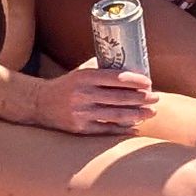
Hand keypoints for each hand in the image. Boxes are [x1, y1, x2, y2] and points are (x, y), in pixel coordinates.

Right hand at [30, 62, 155, 136]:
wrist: (39, 103)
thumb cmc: (67, 85)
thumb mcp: (81, 72)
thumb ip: (102, 68)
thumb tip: (130, 65)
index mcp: (85, 77)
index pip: (115, 78)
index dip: (135, 81)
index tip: (148, 82)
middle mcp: (83, 95)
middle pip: (118, 98)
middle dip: (141, 98)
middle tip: (156, 98)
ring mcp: (81, 113)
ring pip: (115, 115)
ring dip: (136, 114)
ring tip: (151, 112)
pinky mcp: (79, 128)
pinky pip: (105, 130)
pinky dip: (122, 130)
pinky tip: (135, 128)